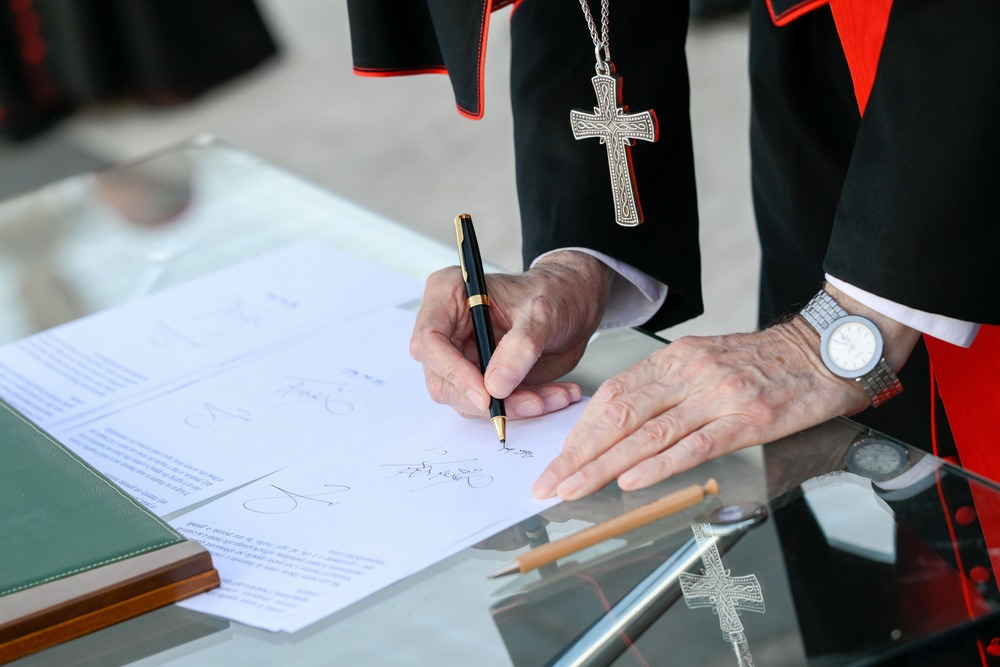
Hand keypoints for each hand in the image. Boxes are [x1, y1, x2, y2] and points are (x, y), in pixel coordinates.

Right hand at [409, 250, 612, 419]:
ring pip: (468, 400)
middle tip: (532, 403)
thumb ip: (520, 347)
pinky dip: (522, 407)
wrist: (572, 303)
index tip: (486, 395)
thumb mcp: (542, 313)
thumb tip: (495, 386)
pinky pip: (491, 405)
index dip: (453, 372)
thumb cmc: (552, 292)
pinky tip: (554, 397)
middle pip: (444, 380)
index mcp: (448, 295)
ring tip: (554, 397)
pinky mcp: (478, 378)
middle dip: (488, 400)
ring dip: (512, 407)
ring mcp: (460, 356)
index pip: (430, 341)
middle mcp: (447, 328)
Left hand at [531, 284, 919, 499]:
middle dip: (579, 454)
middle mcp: (690, 373)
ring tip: (576, 489)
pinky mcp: (747, 418)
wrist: (827, 349)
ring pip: (649, 433)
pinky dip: (660, 465)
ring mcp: (718, 395)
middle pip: (620, 415)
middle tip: (551, 484)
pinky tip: (633, 480)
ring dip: (605, 465)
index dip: (580, 431)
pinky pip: (695, 444)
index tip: (557, 460)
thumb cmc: (766, 361)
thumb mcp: (706, 362)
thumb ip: (667, 389)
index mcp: (675, 359)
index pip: (612, 396)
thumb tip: (623, 424)